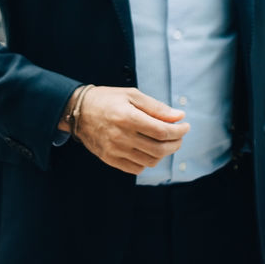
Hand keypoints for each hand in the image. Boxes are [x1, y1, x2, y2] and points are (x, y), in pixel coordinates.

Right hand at [71, 86, 188, 174]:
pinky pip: (136, 168)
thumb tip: (179, 116)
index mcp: (127, 117)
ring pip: (150, 161)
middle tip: (179, 136)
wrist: (78, 111)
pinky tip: (150, 150)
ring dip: (164, 153)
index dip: (178, 131)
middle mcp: (121, 136)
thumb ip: (156, 107)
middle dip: (175, 143)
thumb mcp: (132, 95)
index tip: (185, 126)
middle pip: (159, 148)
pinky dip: (148, 161)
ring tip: (166, 142)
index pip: (162, 131)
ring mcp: (114, 150)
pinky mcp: (110, 159)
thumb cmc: (107, 99)